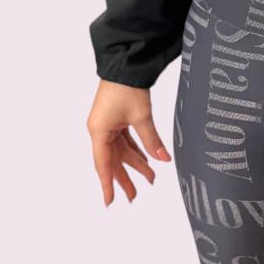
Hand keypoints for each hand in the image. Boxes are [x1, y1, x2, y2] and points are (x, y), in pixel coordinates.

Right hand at [87, 79, 171, 206]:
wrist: (125, 62)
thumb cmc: (128, 87)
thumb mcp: (141, 116)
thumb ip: (151, 140)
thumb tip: (164, 159)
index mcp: (99, 131)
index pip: (103, 164)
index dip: (109, 184)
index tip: (110, 202)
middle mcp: (99, 129)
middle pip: (112, 159)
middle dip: (125, 177)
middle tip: (135, 196)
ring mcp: (106, 123)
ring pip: (120, 150)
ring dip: (134, 163)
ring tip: (149, 178)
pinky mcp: (114, 117)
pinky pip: (124, 139)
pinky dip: (135, 148)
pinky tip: (145, 158)